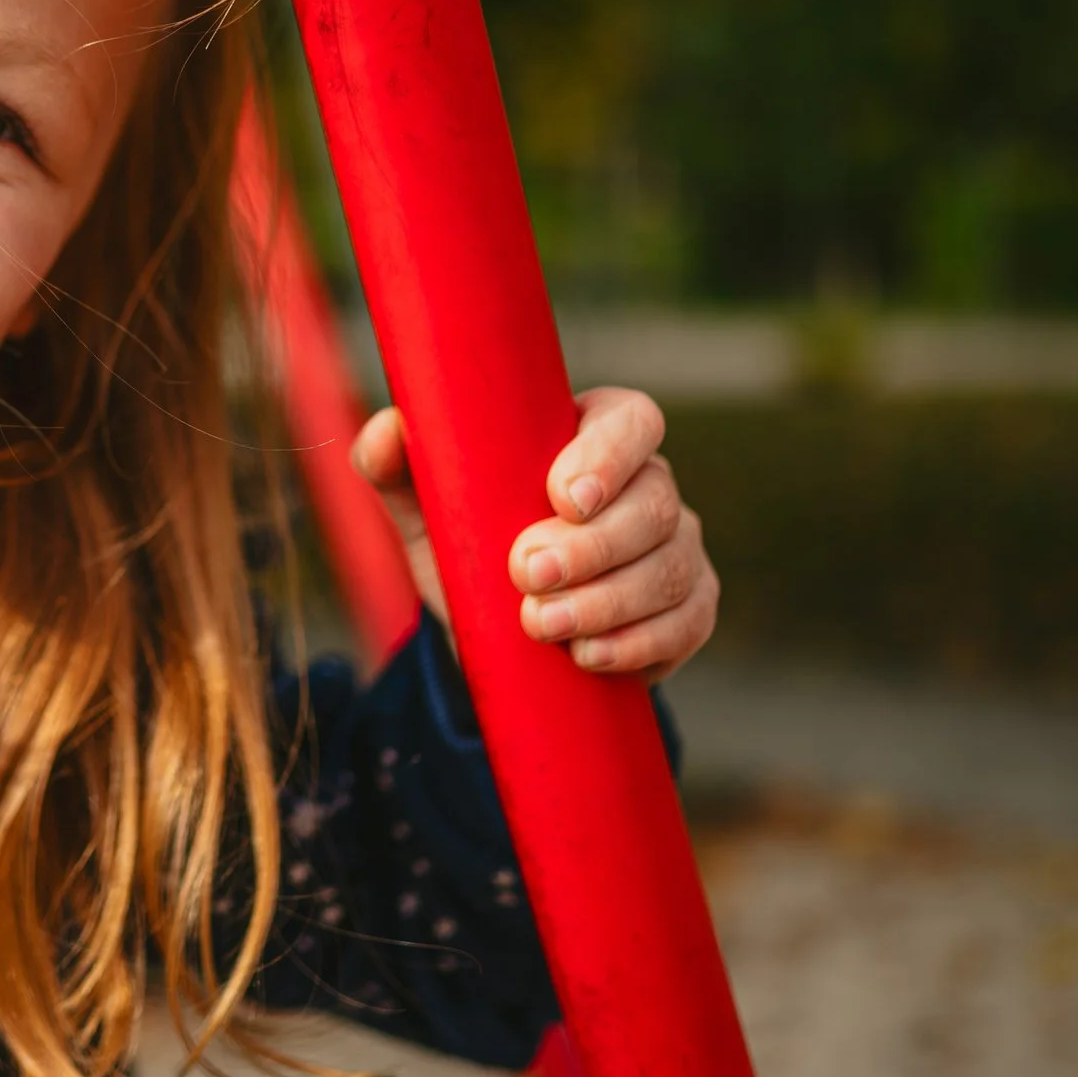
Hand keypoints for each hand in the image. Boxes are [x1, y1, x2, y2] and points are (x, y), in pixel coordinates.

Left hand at [349, 387, 717, 681]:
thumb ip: (396, 463)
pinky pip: (688, 624)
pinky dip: (638, 644)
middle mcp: (650, 484)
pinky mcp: (689, 609)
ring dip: (606, 602)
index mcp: (594, 436)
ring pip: (671, 567)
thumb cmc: (466, 539)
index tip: (559, 497)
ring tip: (539, 623)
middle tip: (526, 573)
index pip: (632, 421)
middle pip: (655, 501)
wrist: (492, 627)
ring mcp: (678, 547)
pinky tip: (588, 655)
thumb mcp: (425, 506)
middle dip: (591, 545)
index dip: (608, 454)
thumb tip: (388, 430)